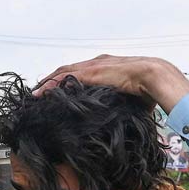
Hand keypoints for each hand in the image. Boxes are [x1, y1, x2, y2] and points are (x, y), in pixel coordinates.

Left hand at [35, 55, 188, 112]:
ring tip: (34, 95)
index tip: (57, 93)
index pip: (81, 74)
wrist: (154, 78)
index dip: (68, 82)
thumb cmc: (149, 91)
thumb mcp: (131, 100)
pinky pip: (62, 78)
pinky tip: (38, 94)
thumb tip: (124, 125)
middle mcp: (97, 64)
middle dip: (52, 81)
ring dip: (46, 84)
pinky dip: (48, 86)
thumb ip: (122, 107)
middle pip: (67, 71)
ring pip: (61, 73)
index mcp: (107, 69)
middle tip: (38, 94)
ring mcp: (92, 67)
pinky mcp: (89, 73)